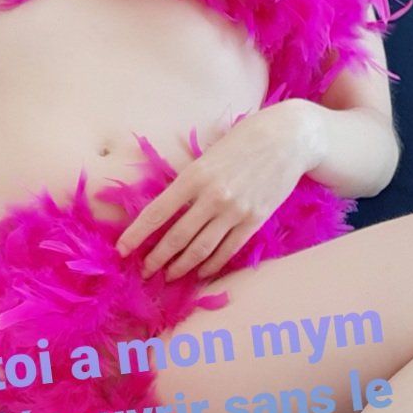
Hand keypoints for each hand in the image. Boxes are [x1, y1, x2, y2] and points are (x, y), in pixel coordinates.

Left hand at [116, 100, 323, 280]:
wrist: (290, 137)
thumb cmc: (245, 140)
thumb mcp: (209, 154)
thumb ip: (190, 181)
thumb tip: (167, 210)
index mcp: (194, 176)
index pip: (157, 212)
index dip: (137, 234)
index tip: (122, 249)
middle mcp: (212, 196)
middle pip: (176, 238)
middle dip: (157, 258)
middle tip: (145, 271)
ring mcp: (235, 211)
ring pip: (201, 249)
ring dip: (181, 267)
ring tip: (168, 276)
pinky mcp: (254, 221)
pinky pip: (228, 250)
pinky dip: (211, 264)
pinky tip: (200, 272)